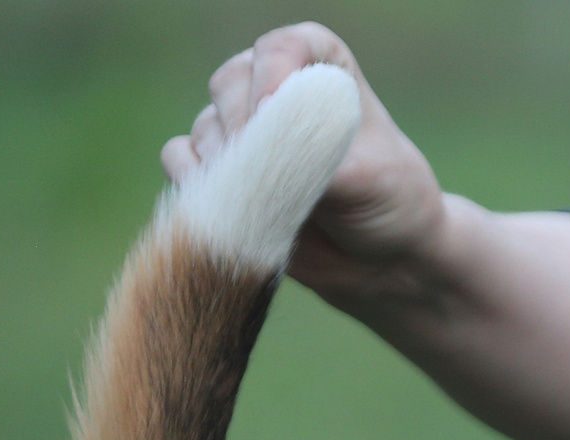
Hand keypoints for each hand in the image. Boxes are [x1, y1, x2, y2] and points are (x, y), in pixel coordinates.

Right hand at [160, 22, 444, 299]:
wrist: (381, 261)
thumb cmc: (389, 205)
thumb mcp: (369, 176)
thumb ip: (315, 153)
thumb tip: (257, 148)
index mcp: (321, 66)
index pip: (281, 48)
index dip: (274, 77)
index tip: (277, 114)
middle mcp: (276, 86)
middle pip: (230, 84)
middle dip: (246, 130)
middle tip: (273, 173)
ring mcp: (245, 127)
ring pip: (206, 127)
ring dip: (230, 167)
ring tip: (274, 204)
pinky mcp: (220, 168)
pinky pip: (180, 159)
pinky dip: (197, 182)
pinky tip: (233, 208)